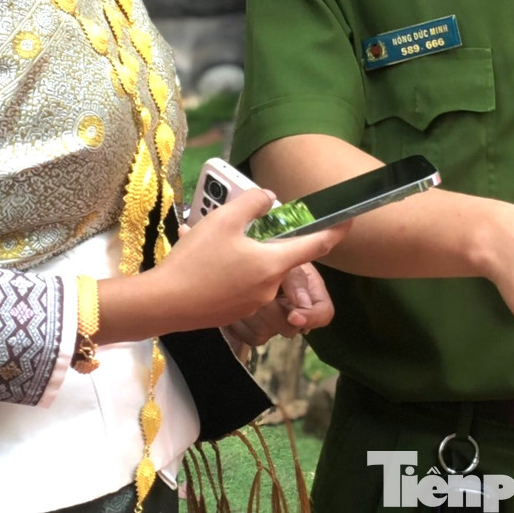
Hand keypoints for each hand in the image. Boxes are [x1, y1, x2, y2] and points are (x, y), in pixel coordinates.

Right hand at [148, 186, 348, 334]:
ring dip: (246, 255)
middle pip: (281, 256)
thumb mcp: (224, 219)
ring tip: (213, 244)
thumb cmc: (196, 260)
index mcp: (273, 264)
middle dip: (267, 239)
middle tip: (237, 226)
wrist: (163, 304)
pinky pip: (243, 285)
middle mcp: (270, 288)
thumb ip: (253, 203)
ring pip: (260, 270)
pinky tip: (207, 264)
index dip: (335, 232)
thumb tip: (269, 200)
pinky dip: (234, 271)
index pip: (315, 245)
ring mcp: (253, 305)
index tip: (350, 220)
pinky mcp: (235, 313)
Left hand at [224, 261, 335, 348]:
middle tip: (258, 290)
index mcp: (311, 290)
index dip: (311, 318)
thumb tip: (303, 304)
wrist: (237, 257)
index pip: (324, 312)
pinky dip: (240, 321)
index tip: (292, 316)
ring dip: (253, 312)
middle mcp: (295, 310)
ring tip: (244, 290)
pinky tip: (236, 302)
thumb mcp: (284, 255)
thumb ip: (296, 278)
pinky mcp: (254, 331)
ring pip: (267, 333)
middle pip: (292, 328)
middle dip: (273, 311)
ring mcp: (274, 323)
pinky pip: (249, 336)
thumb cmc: (266, 251)